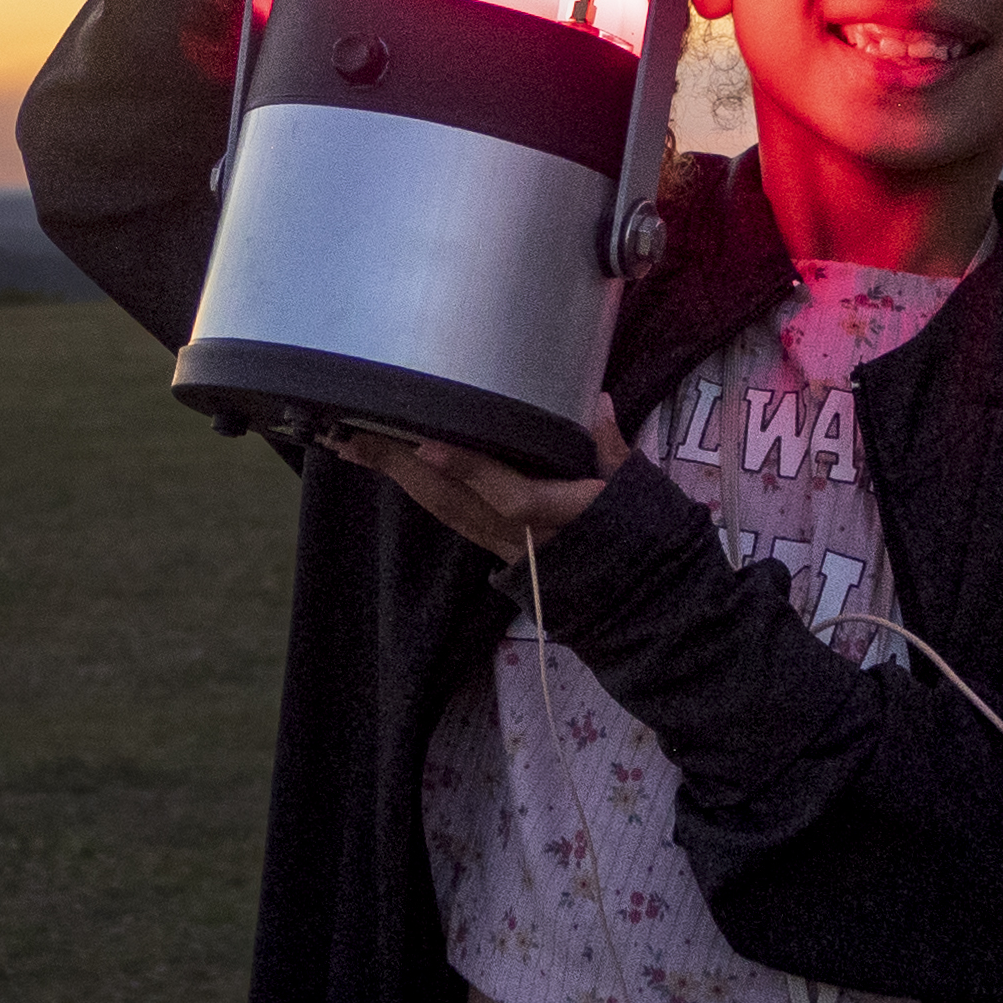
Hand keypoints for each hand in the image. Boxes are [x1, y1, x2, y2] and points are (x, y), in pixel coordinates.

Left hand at [323, 390, 632, 560]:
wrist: (643, 604)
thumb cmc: (646, 538)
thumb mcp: (640, 492)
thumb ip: (613, 448)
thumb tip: (599, 399)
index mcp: (566, 518)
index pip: (510, 494)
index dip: (469, 470)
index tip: (427, 444)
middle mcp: (526, 538)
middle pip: (457, 504)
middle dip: (404, 469)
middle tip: (356, 435)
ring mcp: (508, 550)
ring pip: (447, 513)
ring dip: (400, 480)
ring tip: (356, 446)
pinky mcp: (499, 553)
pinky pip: (454, 520)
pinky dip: (421, 492)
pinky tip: (392, 468)